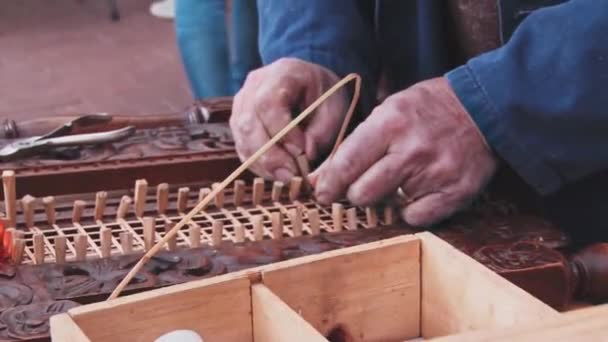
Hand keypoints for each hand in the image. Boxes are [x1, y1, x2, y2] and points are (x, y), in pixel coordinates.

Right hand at [230, 58, 347, 181]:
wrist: (312, 87)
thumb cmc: (324, 96)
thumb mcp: (333, 110)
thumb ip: (321, 132)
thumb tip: (303, 156)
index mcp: (280, 73)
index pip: (268, 103)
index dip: (281, 131)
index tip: (301, 151)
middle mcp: (253, 87)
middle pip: (248, 123)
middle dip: (269, 155)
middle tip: (291, 175)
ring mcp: (241, 105)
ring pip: (242, 139)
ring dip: (263, 164)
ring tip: (287, 177)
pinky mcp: (239, 124)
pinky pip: (243, 149)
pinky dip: (259, 165)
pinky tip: (278, 173)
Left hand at [311, 77, 497, 225]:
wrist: (483, 107)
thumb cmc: (427, 110)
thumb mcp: (387, 112)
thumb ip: (353, 146)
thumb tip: (318, 180)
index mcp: (390, 124)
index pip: (346, 164)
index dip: (329, 184)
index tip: (323, 193)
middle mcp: (412, 150)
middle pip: (362, 193)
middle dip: (355, 193)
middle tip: (361, 186)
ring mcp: (436, 173)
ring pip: (387, 207)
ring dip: (385, 198)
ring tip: (398, 179)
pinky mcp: (456, 192)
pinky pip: (415, 218)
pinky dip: (411, 210)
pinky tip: (418, 191)